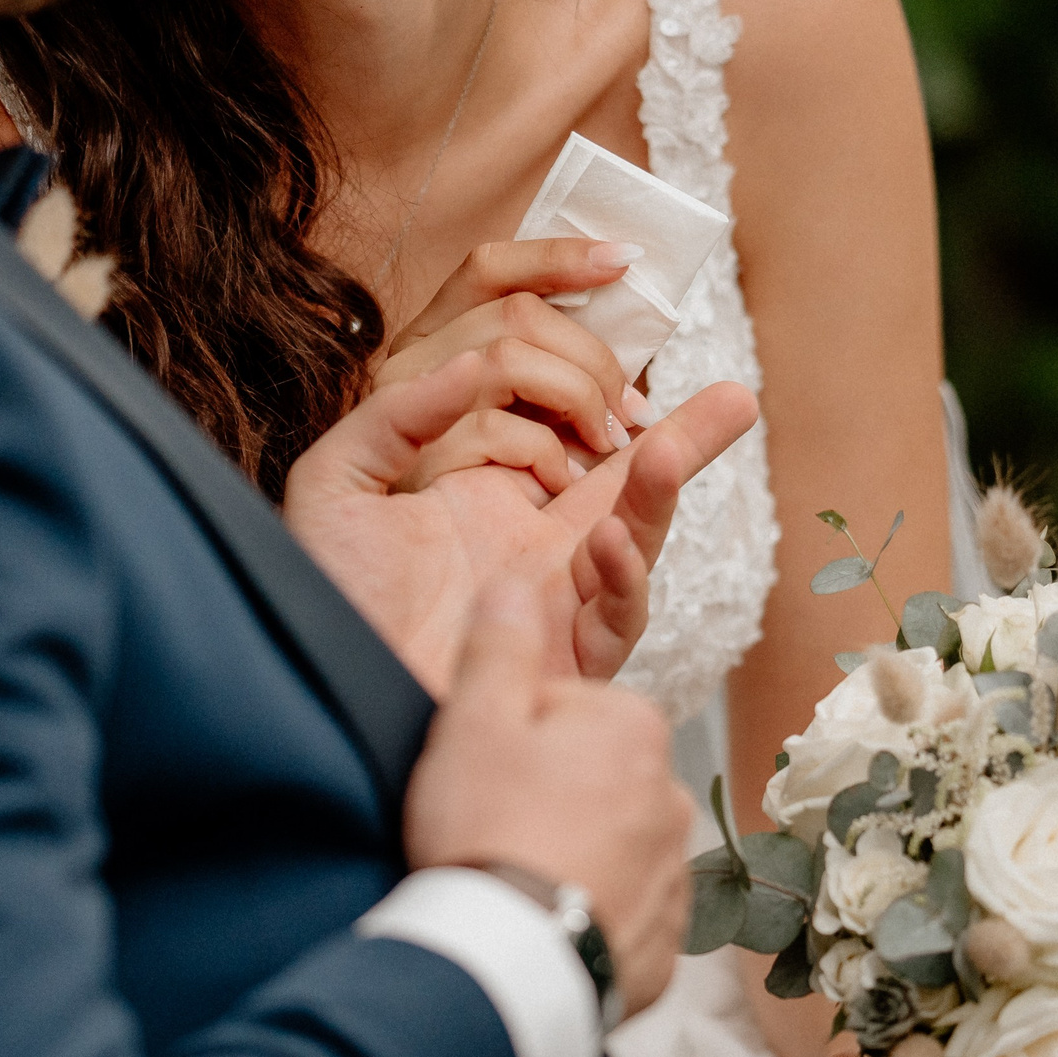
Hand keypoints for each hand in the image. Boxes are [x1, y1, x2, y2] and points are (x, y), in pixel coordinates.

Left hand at [284, 353, 756, 689]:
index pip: (560, 427)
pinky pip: (611, 617)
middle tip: (737, 397)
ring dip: (666, 489)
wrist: (320, 694)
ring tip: (691, 440)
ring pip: (635, 537)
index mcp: (488, 496)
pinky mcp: (557, 658)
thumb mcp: (337, 486)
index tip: (593, 372)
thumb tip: (475, 362)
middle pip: (626, 479)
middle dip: (683, 438)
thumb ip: (396, 414)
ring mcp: (553, 600)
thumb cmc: (326, 602)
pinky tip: (612, 537)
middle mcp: (533, 544)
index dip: (577, 385)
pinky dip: (620, 577)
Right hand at [378, 240, 655, 492]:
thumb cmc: (503, 499)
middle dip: (592, 356)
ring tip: (602, 442)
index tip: (623, 260)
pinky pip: (492, 427)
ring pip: (508, 358)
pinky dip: (544, 450)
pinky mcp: (413, 457)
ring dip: (578, 396)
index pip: (492, 268)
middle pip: (516, 312)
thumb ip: (575, 369)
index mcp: (439, 336)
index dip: (557, 257)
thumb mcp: (540, 418)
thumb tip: (641, 306)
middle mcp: (412, 359)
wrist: (458, 587)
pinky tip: (560, 477)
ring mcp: (404, 405)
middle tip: (629, 410)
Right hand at [403, 588, 691, 1017]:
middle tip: (490, 827)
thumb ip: (500, 643)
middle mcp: (671, 794)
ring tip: (511, 880)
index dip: (508, 734)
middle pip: (588, 772)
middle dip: (543, 790)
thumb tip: (516, 581)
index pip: (562, 707)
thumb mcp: (476, 719)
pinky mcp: (663, 943)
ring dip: (567, 852)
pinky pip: (619, 909)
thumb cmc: (488, 832)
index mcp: (633, 727)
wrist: (508, 967)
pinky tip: (540, 923)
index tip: (481, 772)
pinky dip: (584, 912)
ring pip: (607, 840)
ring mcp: (673, 874)